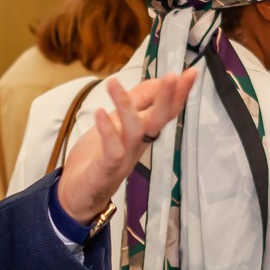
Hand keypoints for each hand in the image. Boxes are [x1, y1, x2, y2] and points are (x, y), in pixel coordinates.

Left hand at [56, 74, 196, 222]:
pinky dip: (107, 132)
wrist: (78, 198)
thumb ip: (136, 102)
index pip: (166, 112)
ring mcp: (123, 159)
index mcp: (142, 135)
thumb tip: (157, 80)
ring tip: (114, 82)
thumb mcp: (115, 123)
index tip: (191, 71)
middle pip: (158, 121)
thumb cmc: (97, 158)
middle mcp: (137, 146)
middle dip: (167, 99)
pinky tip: (100, 112)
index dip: (179, 93)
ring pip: (133, 132)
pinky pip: (111, 151)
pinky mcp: (105, 171)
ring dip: (126, 106)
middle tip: (172, 76)